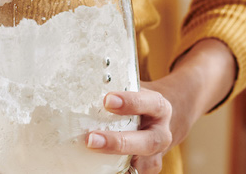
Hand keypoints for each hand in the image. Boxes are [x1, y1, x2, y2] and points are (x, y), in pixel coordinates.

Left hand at [85, 39, 236, 173]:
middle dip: (119, 142)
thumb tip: (84, 82)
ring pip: (144, 164)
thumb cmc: (138, 101)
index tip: (107, 100)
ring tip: (93, 156)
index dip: (131, 102)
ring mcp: (156, 154)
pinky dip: (120, 172)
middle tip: (91, 139)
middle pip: (146, 142)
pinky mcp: (148, 167)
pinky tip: (98, 168)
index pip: (149, 103)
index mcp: (159, 107)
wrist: (161, 118)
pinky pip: (136, 173)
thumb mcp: (134, 89)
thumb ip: (116, 86)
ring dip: (117, 161)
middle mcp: (161, 133)